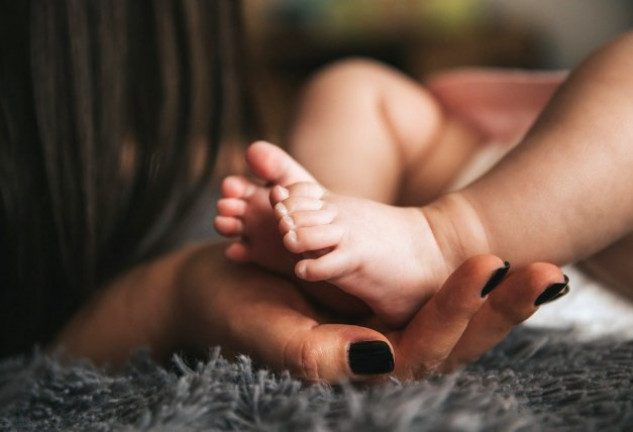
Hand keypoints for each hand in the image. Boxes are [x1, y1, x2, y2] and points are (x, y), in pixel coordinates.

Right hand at [177, 245, 567, 381]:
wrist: (216, 289)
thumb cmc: (235, 314)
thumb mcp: (270, 333)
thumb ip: (318, 355)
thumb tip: (384, 356)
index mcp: (358, 368)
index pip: (425, 351)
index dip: (460, 311)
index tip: (488, 266)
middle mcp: (379, 355)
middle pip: (455, 341)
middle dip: (501, 310)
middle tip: (549, 275)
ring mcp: (383, 329)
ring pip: (451, 320)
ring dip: (498, 297)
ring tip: (544, 270)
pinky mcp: (378, 305)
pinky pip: (431, 296)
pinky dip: (464, 280)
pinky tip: (497, 263)